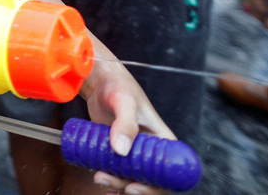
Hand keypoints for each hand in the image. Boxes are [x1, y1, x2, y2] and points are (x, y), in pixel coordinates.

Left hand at [82, 61, 174, 194]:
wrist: (100, 82)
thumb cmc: (118, 86)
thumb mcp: (124, 101)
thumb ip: (125, 123)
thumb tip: (121, 151)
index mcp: (163, 140)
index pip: (168, 172)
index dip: (156, 186)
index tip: (134, 187)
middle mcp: (151, 150)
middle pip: (148, 179)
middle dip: (129, 186)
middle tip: (108, 181)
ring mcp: (133, 152)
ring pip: (130, 178)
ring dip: (117, 184)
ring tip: (99, 177)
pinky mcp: (118, 151)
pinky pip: (117, 171)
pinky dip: (111, 180)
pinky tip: (101, 180)